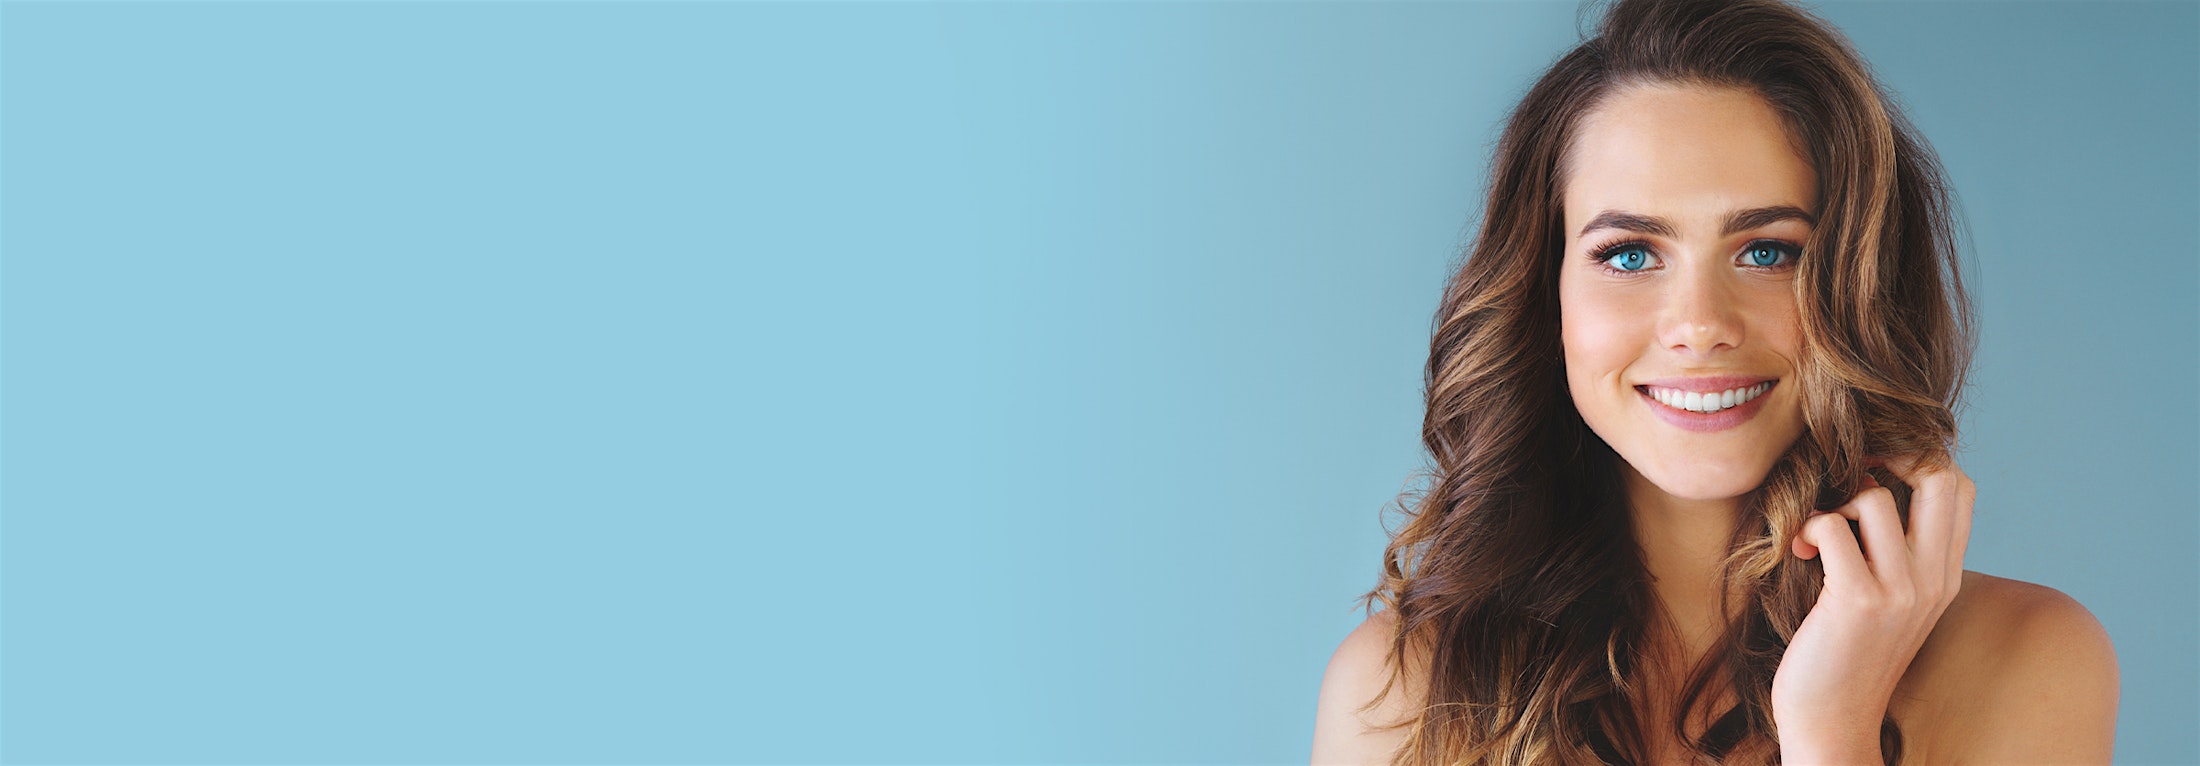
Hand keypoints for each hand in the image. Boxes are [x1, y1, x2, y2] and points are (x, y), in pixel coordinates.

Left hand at [1771, 453, 1974, 760]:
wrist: (1832, 721)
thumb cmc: (1846, 654)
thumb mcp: (1890, 601)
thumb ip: (1897, 553)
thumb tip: (1873, 484)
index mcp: (1945, 575)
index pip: (1960, 487)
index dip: (1917, 460)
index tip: (1873, 471)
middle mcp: (1932, 579)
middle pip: (1941, 476)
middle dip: (1890, 456)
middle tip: (1851, 477)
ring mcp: (1900, 591)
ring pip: (1874, 496)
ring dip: (1833, 501)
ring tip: (1816, 534)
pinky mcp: (1858, 601)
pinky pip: (1834, 527)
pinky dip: (1808, 527)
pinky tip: (1799, 552)